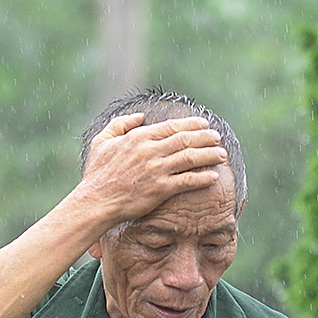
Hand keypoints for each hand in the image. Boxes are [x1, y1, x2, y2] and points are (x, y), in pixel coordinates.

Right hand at [75, 114, 227, 227]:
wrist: (95, 202)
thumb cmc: (96, 174)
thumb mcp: (101, 142)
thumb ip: (120, 124)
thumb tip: (140, 116)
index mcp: (139, 137)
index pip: (172, 127)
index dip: (192, 125)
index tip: (204, 125)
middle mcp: (150, 151)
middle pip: (186, 139)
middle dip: (206, 138)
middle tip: (218, 138)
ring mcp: (157, 170)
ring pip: (191, 158)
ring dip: (209, 155)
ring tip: (221, 155)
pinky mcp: (160, 189)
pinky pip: (187, 181)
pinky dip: (202, 178)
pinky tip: (213, 177)